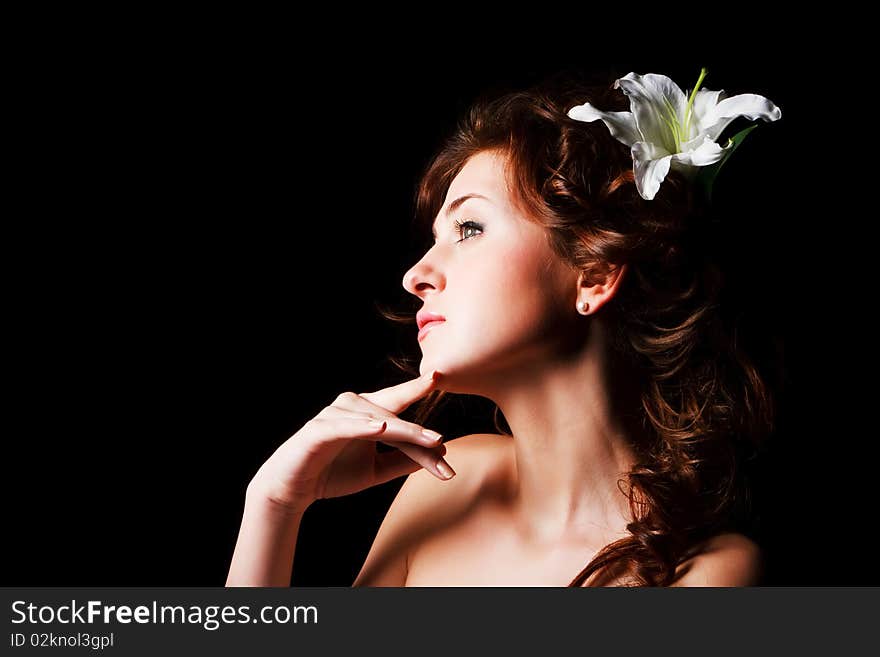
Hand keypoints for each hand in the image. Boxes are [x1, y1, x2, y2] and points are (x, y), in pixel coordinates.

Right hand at [247, 370, 453, 513]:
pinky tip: (380, 428)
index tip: (443, 379)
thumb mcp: (376, 470)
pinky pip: (345, 426)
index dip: (421, 398)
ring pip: (378, 421)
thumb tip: (439, 451)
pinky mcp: (320, 429)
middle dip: (421, 435)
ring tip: (427, 442)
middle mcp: (354, 405)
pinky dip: (363, 426)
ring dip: (404, 432)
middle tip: (443, 447)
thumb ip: (403, 460)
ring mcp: (336, 414)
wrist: (293, 489)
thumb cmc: (332, 473)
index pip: (401, 409)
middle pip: (396, 417)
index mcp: (368, 412)